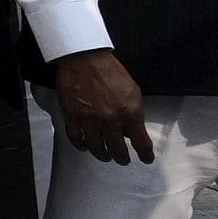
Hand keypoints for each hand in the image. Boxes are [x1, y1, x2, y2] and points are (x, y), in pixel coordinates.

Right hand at [50, 49, 153, 163]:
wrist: (84, 58)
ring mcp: (89, 120)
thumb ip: (134, 112)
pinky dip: (81, 146)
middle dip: (122, 159)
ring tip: (105, 156)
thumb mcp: (133, 90)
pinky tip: (85, 146)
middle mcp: (110, 120)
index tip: (146, 159)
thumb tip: (130, 130)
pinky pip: (76, 139)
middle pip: (117, 151)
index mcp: (130, 112)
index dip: (145, 154)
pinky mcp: (71, 116)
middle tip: (123, 160)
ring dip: (102, 155)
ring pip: (96, 148)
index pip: (141, 142)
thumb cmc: (111, 72)